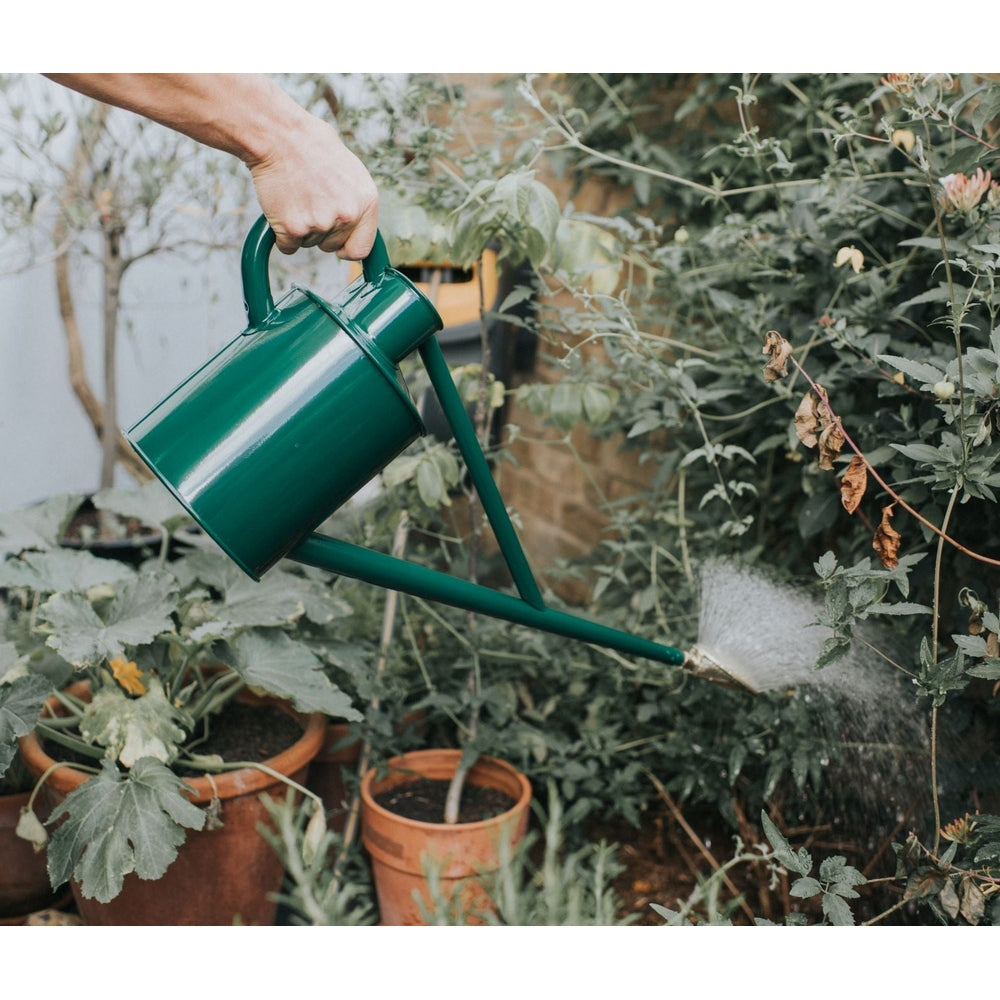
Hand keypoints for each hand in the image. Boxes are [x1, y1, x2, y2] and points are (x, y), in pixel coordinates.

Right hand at [247, 113, 378, 258]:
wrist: (280, 135)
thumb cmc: (313, 147)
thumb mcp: (351, 172)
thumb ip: (356, 203)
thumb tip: (356, 225)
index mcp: (367, 203)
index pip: (361, 249)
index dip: (347, 248)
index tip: (338, 246)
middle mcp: (347, 216)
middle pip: (331, 246)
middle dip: (320, 232)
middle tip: (308, 201)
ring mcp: (320, 224)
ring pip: (308, 243)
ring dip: (300, 227)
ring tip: (296, 195)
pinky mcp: (293, 228)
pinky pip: (287, 245)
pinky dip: (281, 233)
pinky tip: (282, 206)